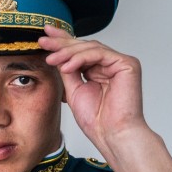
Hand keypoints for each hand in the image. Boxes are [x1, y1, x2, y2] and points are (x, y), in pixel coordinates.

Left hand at [39, 26, 171, 171]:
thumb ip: (68, 70)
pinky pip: (99, 53)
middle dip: (62, 42)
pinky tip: (66, 66)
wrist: (112, 135)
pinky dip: (81, 58)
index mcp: (100, 70)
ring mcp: (120, 63)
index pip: (80, 51)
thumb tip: (56, 54)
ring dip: (68, 52)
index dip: (62, 41)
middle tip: (43, 41)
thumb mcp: (73, 90)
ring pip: (90, 47)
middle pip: (85, 46)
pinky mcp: (127, 64)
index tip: (44, 36)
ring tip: (51, 59)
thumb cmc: (97, 120)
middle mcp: (111, 64)